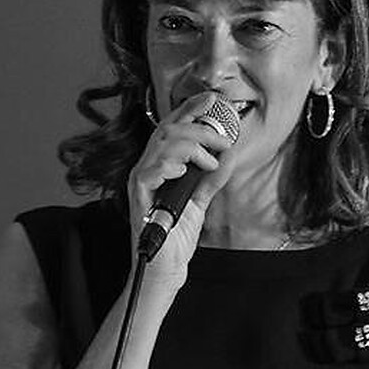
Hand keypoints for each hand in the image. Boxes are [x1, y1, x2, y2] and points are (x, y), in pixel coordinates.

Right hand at [127, 91, 237, 283]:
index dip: (190, 108)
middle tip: (223, 141)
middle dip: (199, 128)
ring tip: (208, 163)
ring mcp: (141, 183)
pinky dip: (166, 166)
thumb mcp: (199, 202)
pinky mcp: (138, 200)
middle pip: (168, 129)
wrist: (165, 269)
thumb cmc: (176, 237)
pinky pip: (147, 173)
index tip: (212, 99)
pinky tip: (181, 169)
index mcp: (161, 165)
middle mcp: (147, 168)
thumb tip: (229, 156)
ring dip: (191, 147)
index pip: (173, 126)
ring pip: (161, 146)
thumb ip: (211, 179)